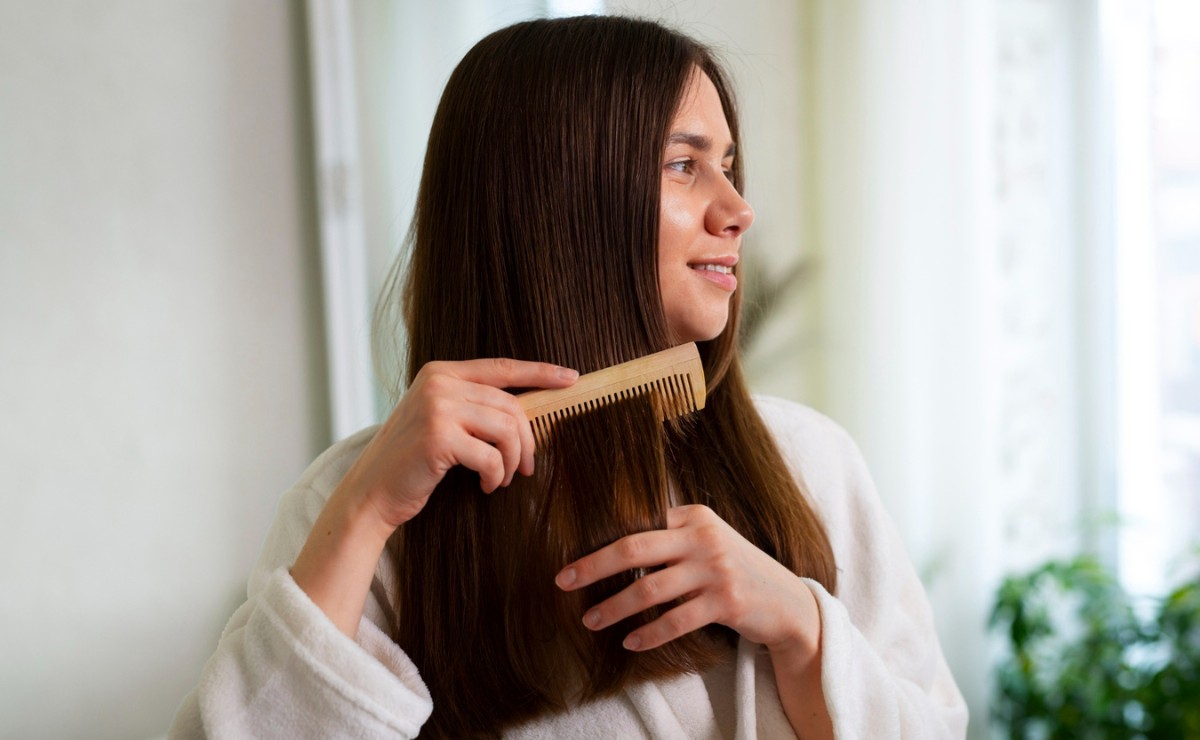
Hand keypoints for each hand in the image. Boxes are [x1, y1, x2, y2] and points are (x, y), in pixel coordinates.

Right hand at [342, 357, 578, 530]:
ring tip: (500, 478)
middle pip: (510, 405)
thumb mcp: (440, 420)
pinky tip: (485, 485)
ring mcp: (438, 407)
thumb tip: (528, 412)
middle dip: (527, 440)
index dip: (540, 371)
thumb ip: (473, 406)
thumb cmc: (412, 461)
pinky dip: (496, 476)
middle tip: (527, 468)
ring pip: (506, 430)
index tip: (571, 377)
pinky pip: (492, 456)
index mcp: (441, 373)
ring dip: (512, 461)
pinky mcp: (439, 437)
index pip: (502, 367)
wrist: (371, 493)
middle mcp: (439, 383)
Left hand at [554, 504, 820, 659]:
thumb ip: (670, 535)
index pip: (637, 524)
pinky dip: (649, 634)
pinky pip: (676, 620)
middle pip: (634, 547)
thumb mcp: (707, 541)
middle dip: (594, 565)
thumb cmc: (734, 570)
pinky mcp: (726, 602)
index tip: (572, 558)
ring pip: (650, 588)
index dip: (601, 541)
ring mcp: (716, 569)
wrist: (785, 601)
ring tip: (591, 620)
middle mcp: (703, 537)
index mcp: (693, 516)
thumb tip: (611, 541)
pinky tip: (630, 642)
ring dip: (615, 607)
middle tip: (564, 581)